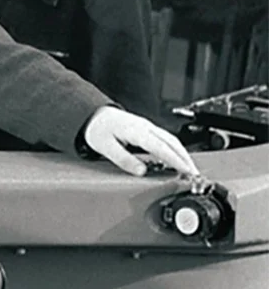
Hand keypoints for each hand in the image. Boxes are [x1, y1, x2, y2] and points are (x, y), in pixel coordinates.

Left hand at [83, 106, 198, 175]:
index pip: (162, 148)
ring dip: (182, 153)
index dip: (176, 161)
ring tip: (189, 168)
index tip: (187, 171)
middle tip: (194, 174)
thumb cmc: (97, 129)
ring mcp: (148, 126)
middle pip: (172, 143)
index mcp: (137, 131)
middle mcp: (146, 127)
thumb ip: (124, 160)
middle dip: (185, 158)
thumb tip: (141, 171)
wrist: (93, 115)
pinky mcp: (147, 128)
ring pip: (171, 139)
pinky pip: (166, 138)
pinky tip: (177, 157)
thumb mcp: (105, 147)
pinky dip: (175, 148)